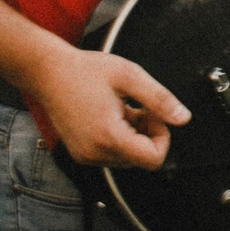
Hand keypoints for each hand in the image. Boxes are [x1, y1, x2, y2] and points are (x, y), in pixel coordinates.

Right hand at [31, 47, 188, 171]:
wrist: (47, 72)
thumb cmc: (84, 70)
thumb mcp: (130, 76)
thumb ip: (159, 99)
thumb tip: (183, 118)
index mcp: (107, 136)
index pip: (153, 159)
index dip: (162, 137)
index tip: (153, 114)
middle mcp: (94, 152)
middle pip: (141, 159)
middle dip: (147, 133)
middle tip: (137, 106)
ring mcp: (86, 155)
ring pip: (127, 157)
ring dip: (133, 135)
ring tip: (121, 108)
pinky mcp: (81, 153)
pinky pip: (111, 154)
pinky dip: (118, 137)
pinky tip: (110, 114)